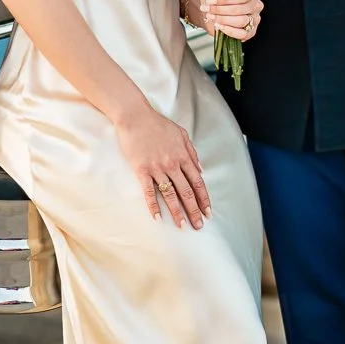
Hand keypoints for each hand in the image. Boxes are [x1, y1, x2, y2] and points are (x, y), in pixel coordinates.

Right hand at [113, 102, 211, 228]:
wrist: (136, 117)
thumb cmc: (158, 124)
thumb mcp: (181, 134)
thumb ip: (192, 152)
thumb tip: (201, 169)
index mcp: (183, 156)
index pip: (197, 182)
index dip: (204, 199)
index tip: (208, 212)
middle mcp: (173, 164)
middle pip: (186, 192)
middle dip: (194, 211)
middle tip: (198, 225)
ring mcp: (157, 168)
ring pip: (170, 194)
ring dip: (177, 212)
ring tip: (182, 226)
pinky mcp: (142, 170)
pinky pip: (148, 191)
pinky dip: (153, 205)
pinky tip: (157, 217)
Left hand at [191, 0, 263, 40]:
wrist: (212, 10)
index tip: (211, 1)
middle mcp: (256, 5)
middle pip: (241, 9)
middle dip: (221, 10)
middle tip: (208, 9)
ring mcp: (255, 19)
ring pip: (241, 21)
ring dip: (223, 19)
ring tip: (211, 16)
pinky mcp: (251, 31)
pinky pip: (243, 34)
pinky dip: (229, 31)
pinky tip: (219, 26)